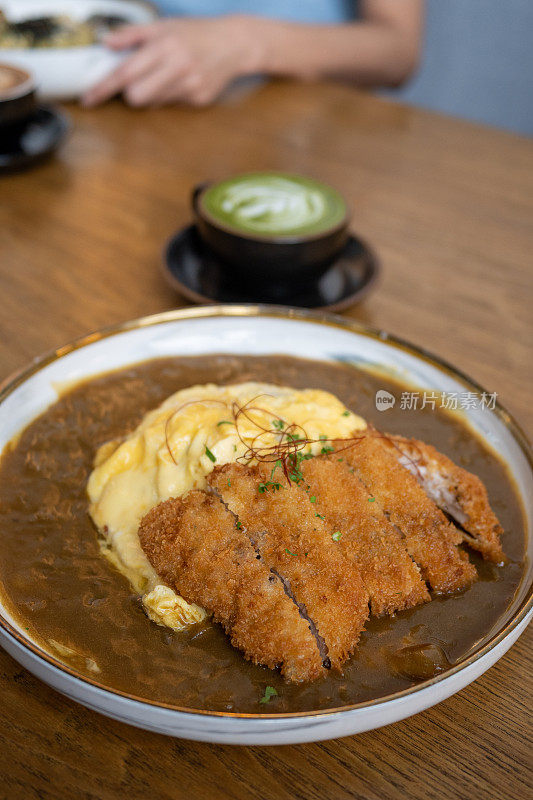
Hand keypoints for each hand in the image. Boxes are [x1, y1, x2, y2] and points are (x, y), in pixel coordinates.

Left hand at [82, 16, 260, 107]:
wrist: (233, 43)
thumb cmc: (194, 34)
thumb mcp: (163, 26)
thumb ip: (132, 35)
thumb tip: (106, 41)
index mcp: (164, 46)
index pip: (125, 72)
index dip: (104, 87)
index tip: (88, 99)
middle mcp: (177, 67)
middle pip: (137, 97)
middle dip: (131, 93)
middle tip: (139, 80)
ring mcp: (190, 86)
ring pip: (154, 103)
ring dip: (152, 93)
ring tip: (166, 76)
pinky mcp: (199, 99)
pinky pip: (172, 105)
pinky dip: (170, 95)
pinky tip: (182, 81)